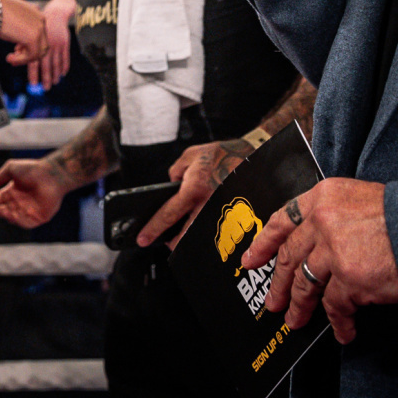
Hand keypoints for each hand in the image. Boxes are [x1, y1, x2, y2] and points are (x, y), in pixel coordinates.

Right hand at [0, 0, 49, 66]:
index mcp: (36, 13)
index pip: (39, 34)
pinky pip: (31, 55)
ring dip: (24, 59)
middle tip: (15, 56)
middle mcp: (40, 20)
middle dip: (28, 53)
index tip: (16, 49)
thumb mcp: (11, 17)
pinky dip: (20, 60)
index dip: (28, 44)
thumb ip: (19, 26)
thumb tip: (19, 39)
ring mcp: (39, 28)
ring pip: (38, 52)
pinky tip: (9, 58)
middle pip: (42, 44)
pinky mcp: (33, 38)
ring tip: (10, 59)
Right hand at [0, 159, 68, 228]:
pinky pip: (27, 223)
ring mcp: (30, 210)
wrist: (52, 175)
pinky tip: (14, 216)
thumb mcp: (11, 169)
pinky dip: (19, 221)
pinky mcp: (40, 217)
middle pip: (6, 210)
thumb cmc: (32, 169)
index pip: (0, 200)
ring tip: (3, 211)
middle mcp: (21, 202)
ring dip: (8, 216)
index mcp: (14, 191)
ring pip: (15, 218)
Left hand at [28, 0, 73, 88]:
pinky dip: (65, 66)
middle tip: (46, 88)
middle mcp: (47, 44)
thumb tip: (15, 55)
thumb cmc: (37, 22)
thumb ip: (22, 43)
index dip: (34, 73)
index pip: (34, 61)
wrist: (55, 12)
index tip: (34, 84)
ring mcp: (57, 44)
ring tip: (55, 83)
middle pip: (46, 65)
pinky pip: (65, 57)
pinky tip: (63, 73)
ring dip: (55, 74)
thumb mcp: (26, 30)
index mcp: (35, 43)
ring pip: (56, 63)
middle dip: (46, 78)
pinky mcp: (65, 43)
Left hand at [136, 138, 252, 248]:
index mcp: (195, 188)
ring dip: (191, 240)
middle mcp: (209, 203)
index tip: (143, 239)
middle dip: (174, 243)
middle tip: (166, 243)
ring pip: (202, 236)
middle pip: (187, 234)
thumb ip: (176, 171)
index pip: (169, 214)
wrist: (254, 156)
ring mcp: (224, 212)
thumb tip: (172, 184)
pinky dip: (210, 234)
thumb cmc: (224, 154)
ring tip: (183, 239)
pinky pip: (219, 231)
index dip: (153, 228)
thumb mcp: (192, 155)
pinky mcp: (235, 215)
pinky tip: (205, 232)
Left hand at [240, 179, 397, 342]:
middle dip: (278, 283)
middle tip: (272, 302)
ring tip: (295, 321)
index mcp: (324, 197)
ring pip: (306, 285)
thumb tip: (320, 243)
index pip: (283, 220)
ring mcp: (334, 252)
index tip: (250, 260)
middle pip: (289, 257)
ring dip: (300, 307)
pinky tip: (343, 332)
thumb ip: (338, 217)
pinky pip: (336, 307)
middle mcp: (322, 222)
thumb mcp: (365, 200)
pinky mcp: (350, 280)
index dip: (264, 243)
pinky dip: (339, 323)